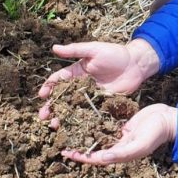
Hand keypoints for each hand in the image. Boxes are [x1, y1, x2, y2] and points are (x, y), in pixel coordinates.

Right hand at [38, 38, 158, 119]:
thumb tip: (54, 47)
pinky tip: (73, 129)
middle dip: (51, 107)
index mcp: (76, 72)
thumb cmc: (115, 53)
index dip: (48, 87)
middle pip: (62, 98)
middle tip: (42, 116)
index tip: (41, 95)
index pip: (58, 80)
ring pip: (73, 108)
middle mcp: (81, 86)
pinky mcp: (101, 104)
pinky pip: (88, 113)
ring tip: (54, 125)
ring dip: (63, 117)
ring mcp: (90, 96)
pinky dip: (80, 121)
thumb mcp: (93, 50)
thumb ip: (75, 50)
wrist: (136, 64)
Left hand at [61, 104, 177, 165]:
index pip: (96, 157)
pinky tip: (84, 117)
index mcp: (120, 154)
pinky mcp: (121, 125)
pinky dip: (94, 123)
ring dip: (84, 134)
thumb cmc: (156, 133)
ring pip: (97, 136)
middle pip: (93, 147)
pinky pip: (105, 125)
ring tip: (69, 129)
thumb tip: (103, 158)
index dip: (81, 156)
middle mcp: (117, 146)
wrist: (168, 119)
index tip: (66, 152)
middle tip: (61, 141)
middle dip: (78, 146)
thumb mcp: (140, 144)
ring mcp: (119, 135)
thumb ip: (122, 152)